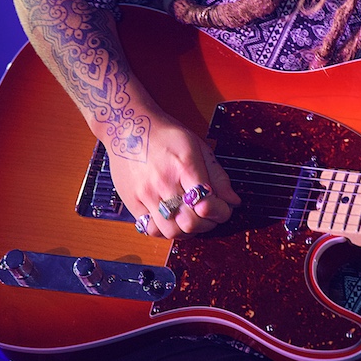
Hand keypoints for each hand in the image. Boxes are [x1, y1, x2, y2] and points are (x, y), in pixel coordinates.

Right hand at [107, 110, 240, 238]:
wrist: (127, 128)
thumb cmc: (164, 135)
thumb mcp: (198, 147)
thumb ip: (217, 175)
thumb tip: (233, 200)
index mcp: (184, 166)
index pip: (207, 203)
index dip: (222, 212)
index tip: (224, 209)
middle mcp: (164, 183)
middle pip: (190, 222)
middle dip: (208, 224)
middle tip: (210, 215)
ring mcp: (146, 194)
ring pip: (171, 231)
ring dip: (187, 231)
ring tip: (191, 219)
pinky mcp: (132, 202)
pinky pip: (150, 229)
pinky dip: (165, 231)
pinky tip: (172, 220)